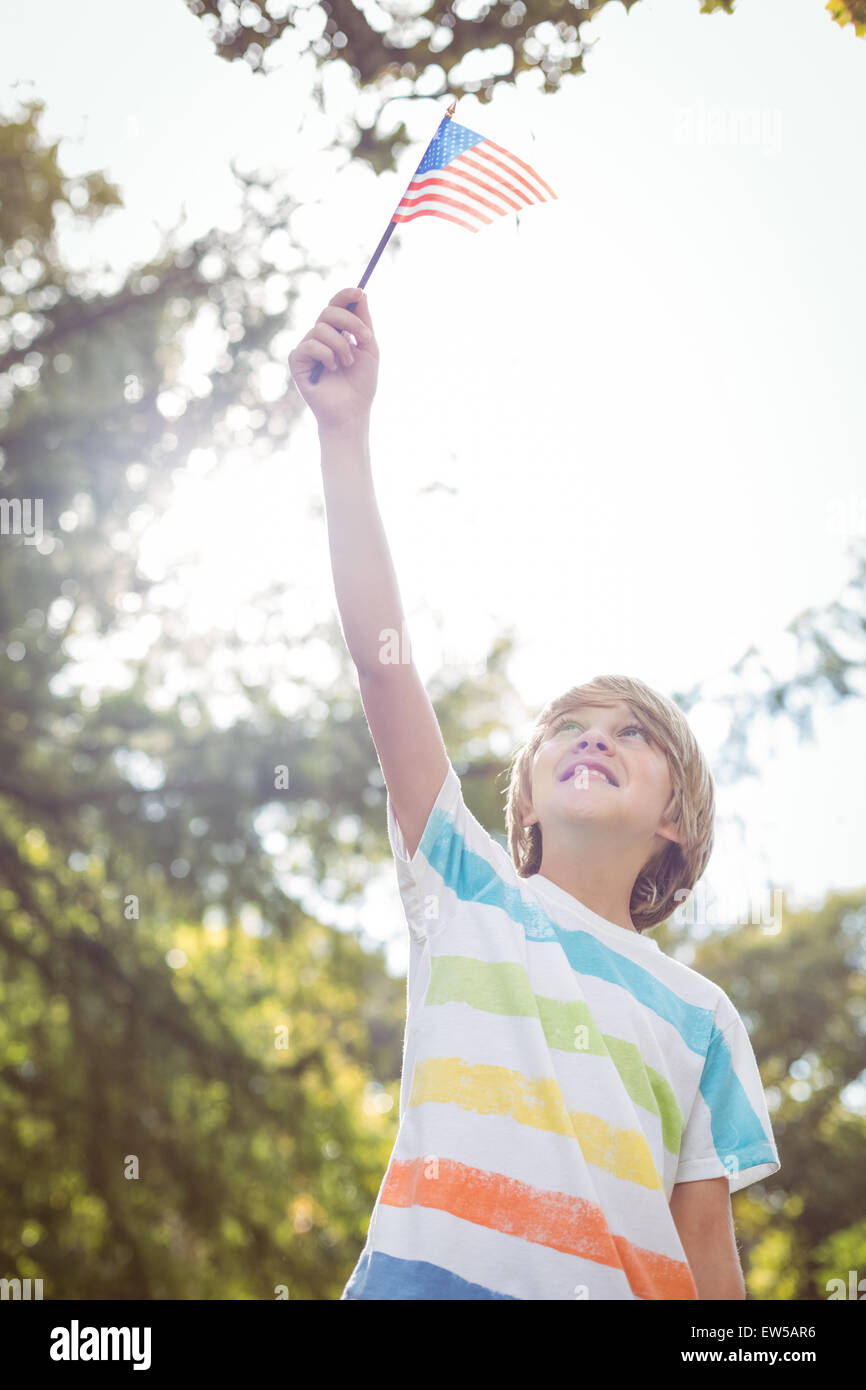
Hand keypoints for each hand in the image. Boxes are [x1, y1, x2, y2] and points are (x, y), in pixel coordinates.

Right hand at [288, 287, 378, 430]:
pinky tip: (331, 370)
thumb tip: (361, 293)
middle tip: (364, 339)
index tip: (359, 292)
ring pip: (321, 329)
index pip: (336, 306)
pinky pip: (310, 345)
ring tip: (346, 365)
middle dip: (350, 322)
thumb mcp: (369, 349)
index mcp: (336, 332)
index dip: (345, 295)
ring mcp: (307, 348)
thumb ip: (363, 323)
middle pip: (328, 311)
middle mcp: (319, 337)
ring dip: (341, 346)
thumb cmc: (361, 385)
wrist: (351, 412)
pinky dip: (326, 355)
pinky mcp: (296, 361)